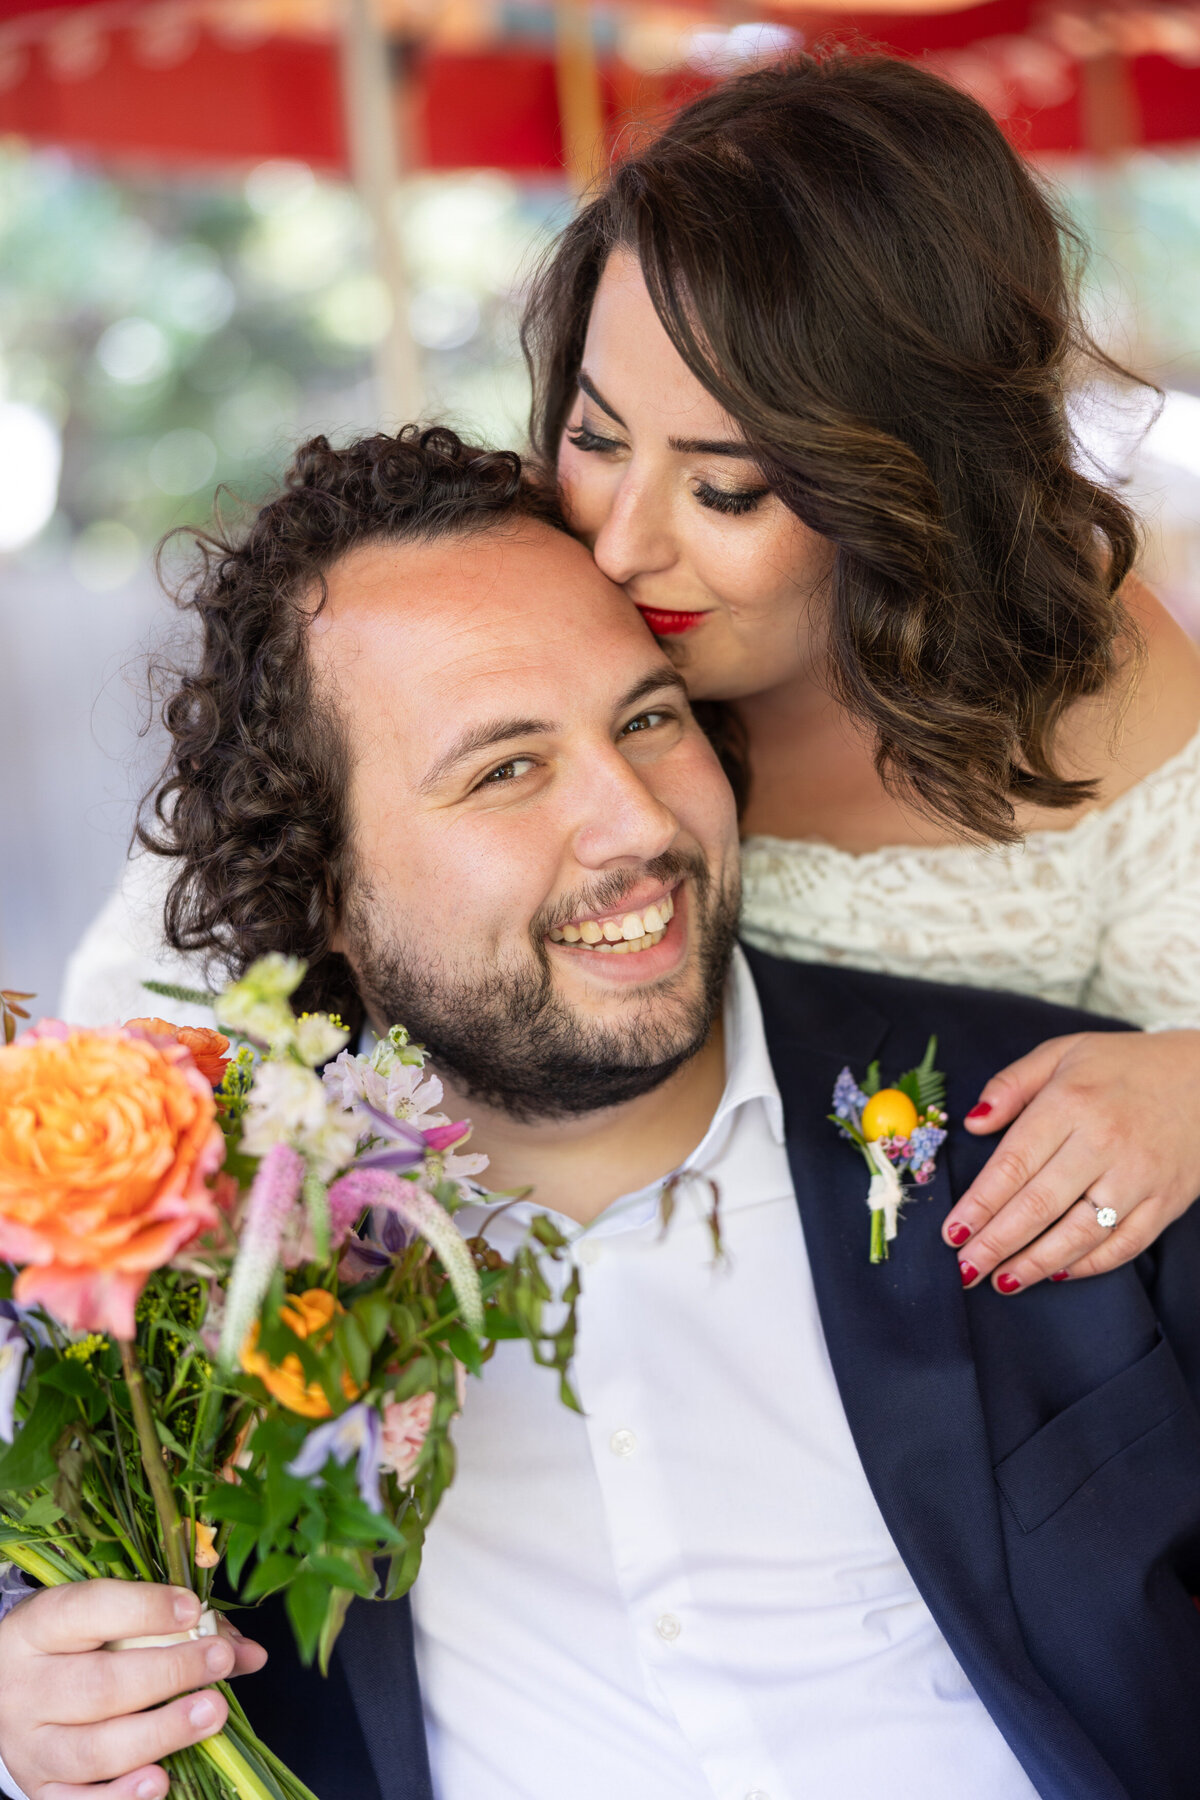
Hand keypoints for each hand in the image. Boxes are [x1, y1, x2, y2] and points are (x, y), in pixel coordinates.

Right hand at [0, 1580, 265, 1799]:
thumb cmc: (74, 1646)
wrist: (5, 1692)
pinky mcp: (39, 1787)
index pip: (90, 1610)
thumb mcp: (107, 1618)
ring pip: (94, 1748)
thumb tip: (248, 1653)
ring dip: (161, 1732)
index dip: (145, 1609)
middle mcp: (28, 1686)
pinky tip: (162, 1780)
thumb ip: (179, 1628)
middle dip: (168, 1673)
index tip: (193, 1609)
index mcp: (40, 1626)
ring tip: (213, 1713)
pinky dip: (121, 1797)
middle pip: (99, 1686)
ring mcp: (30, 1744)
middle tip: (220, 1661)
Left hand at [942, 1029, 1199, 1293]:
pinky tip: (1056, 1273)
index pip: (1013, 1164)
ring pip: (1080, 1233)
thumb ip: (1011, 1085)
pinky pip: (1123, 1245)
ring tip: (1002, 1281)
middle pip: (1039, 1204)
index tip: (952, 1231)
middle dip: (996, 1242)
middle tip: (966, 1268)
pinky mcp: (1166, 1202)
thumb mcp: (1062, 1054)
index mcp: (1071, 1104)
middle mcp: (1105, 1143)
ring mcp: (1139, 1177)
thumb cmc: (1124, 1066)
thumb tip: (974, 1123)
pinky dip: (1088, 1265)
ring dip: (1036, 1263)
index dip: (979, 1204)